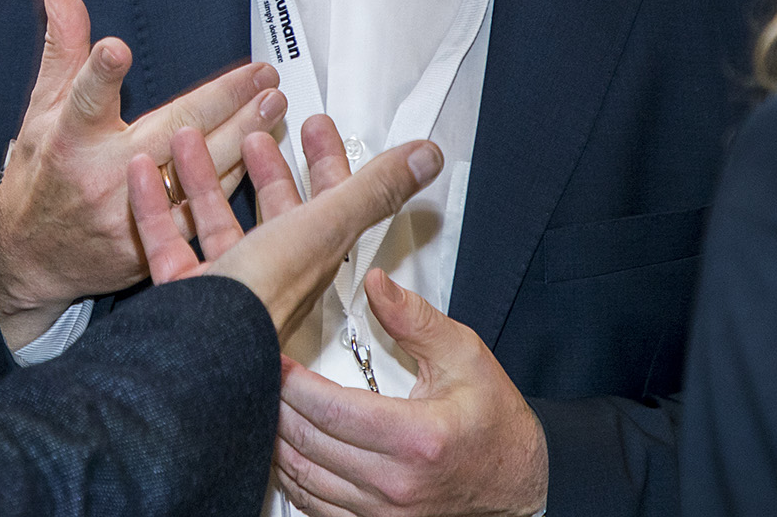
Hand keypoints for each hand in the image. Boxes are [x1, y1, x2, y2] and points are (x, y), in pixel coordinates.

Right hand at [0, 0, 286, 348]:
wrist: (33, 258)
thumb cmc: (42, 174)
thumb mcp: (41, 106)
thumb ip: (62, 45)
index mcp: (70, 137)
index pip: (84, 97)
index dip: (99, 73)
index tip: (116, 50)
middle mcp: (102, 175)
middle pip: (170, 132)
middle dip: (222, 100)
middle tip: (262, 75)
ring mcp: (130, 213)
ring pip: (198, 172)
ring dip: (242, 136)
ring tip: (274, 105)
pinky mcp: (152, 246)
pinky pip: (202, 209)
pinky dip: (233, 178)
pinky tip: (260, 154)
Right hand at [129, 114, 441, 342]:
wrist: (196, 354)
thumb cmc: (260, 300)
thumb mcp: (323, 226)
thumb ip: (373, 189)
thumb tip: (426, 157)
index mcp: (310, 255)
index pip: (328, 199)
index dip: (325, 160)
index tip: (313, 125)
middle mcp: (271, 271)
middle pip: (271, 210)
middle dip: (262, 165)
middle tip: (252, 129)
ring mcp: (226, 284)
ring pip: (214, 221)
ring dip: (203, 178)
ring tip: (189, 139)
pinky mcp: (184, 294)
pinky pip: (168, 241)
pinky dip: (156, 205)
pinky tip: (145, 174)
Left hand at [272, 268, 547, 516]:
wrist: (520, 483)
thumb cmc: (494, 421)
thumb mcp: (464, 356)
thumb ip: (414, 318)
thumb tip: (376, 282)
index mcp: (417, 438)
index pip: (331, 410)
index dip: (291, 383)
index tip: (270, 356)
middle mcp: (396, 483)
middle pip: (309, 442)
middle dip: (274, 405)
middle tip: (256, 373)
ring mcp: (384, 514)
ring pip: (303, 478)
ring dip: (275, 441)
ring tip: (263, 405)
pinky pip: (314, 506)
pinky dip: (292, 476)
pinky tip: (284, 448)